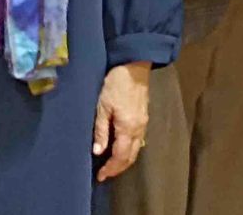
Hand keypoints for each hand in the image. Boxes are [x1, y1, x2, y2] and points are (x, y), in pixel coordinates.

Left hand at [94, 62, 150, 181]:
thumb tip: (98, 152)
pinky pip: (138, 140)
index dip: (111, 169)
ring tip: (111, 164)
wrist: (134, 67)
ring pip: (136, 149)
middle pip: (131, 156)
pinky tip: (120, 148)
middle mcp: (139, 129)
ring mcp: (143, 123)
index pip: (121, 156)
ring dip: (124, 160)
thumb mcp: (102, 106)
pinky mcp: (144, 117)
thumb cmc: (115, 84)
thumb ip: (101, 130)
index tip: (100, 176)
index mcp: (127, 128)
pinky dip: (129, 150)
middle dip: (118, 168)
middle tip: (105, 174)